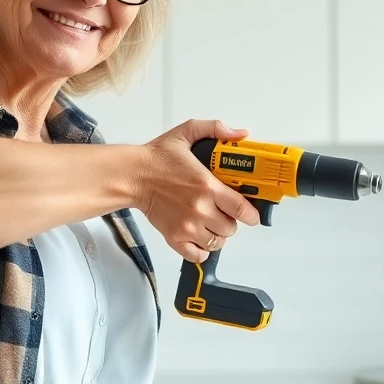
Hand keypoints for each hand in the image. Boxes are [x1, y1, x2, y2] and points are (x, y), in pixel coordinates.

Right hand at [135, 119, 260, 262]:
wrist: (132, 175)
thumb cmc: (157, 157)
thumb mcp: (187, 132)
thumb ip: (215, 128)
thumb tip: (240, 134)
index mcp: (207, 186)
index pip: (242, 209)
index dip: (251, 214)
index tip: (252, 214)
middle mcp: (199, 209)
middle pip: (231, 228)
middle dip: (232, 221)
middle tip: (225, 212)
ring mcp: (187, 226)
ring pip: (217, 242)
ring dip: (218, 235)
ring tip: (212, 224)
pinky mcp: (174, 237)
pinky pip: (197, 255)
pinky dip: (202, 250)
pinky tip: (200, 238)